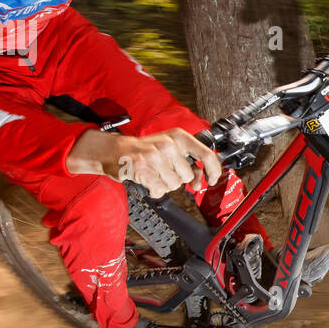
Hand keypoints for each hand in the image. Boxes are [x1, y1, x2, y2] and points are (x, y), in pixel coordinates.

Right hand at [66, 128, 221, 196]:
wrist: (114, 151)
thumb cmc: (144, 151)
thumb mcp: (169, 150)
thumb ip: (188, 164)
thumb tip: (201, 183)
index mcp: (178, 136)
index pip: (206, 154)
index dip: (214, 170)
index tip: (212, 179)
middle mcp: (168, 144)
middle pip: (187, 176)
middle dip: (176, 178)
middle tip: (162, 170)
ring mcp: (155, 156)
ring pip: (174, 185)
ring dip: (164, 184)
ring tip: (152, 173)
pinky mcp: (143, 169)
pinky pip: (160, 190)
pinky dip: (154, 190)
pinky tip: (147, 181)